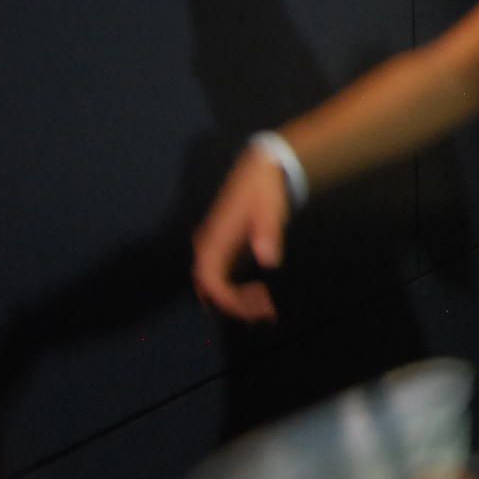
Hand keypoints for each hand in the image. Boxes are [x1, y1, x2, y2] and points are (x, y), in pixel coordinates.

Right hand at [191, 150, 290, 321]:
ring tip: (267, 306)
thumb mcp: (270, 208)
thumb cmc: (265, 187)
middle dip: (235, 306)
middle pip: (210, 288)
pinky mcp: (223, 245)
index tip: (258, 307)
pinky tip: (260, 293)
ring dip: (236, 300)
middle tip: (266, 311)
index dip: (231, 300)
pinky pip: (222, 275)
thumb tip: (268, 259)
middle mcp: (208, 245)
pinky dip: (236, 289)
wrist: (262, 166)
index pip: (211, 281)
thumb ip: (268, 233)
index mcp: (215, 239)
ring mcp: (213, 245)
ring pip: (214, 283)